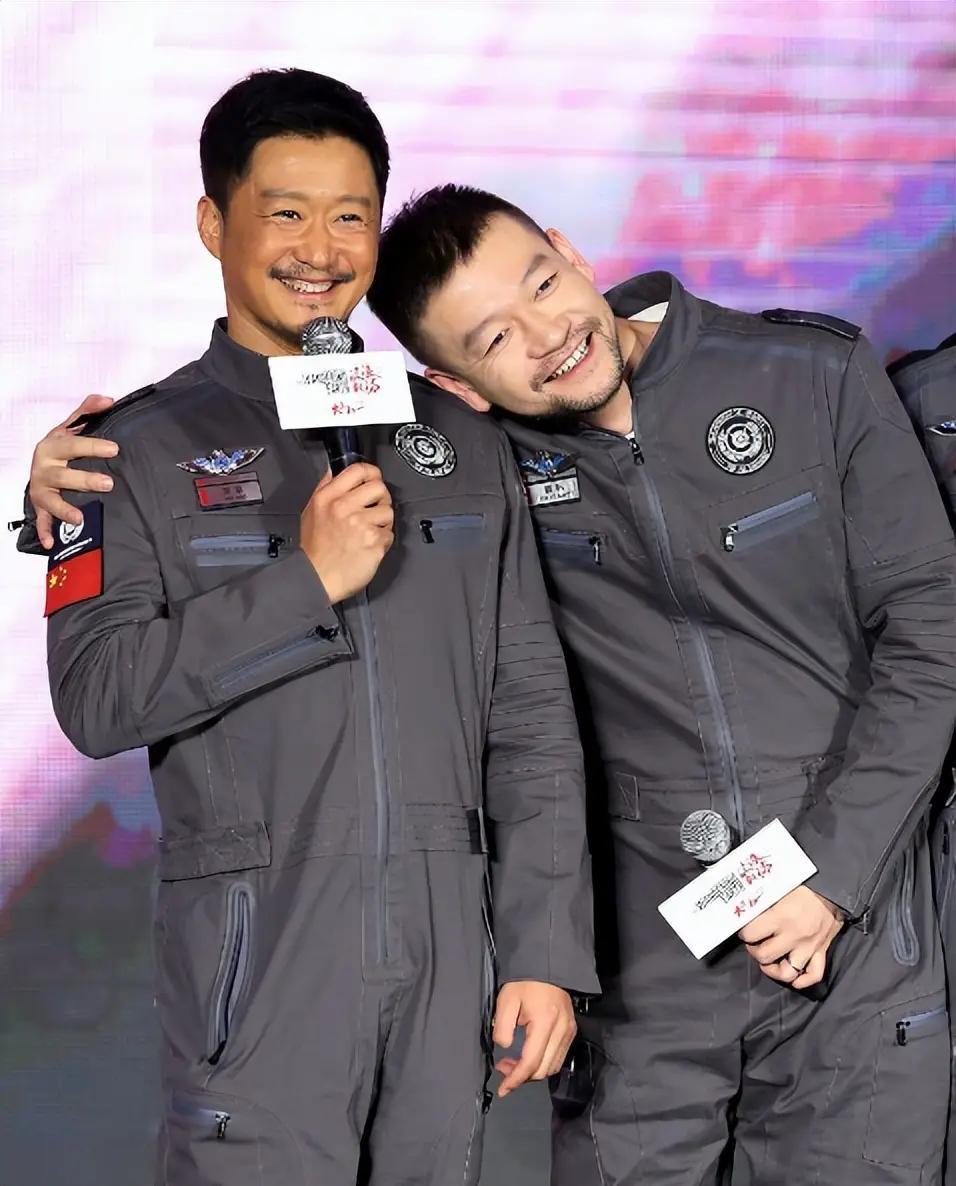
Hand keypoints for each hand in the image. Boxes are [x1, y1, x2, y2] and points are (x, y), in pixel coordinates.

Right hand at [29, 395, 118, 547]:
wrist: (38, 466)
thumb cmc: (59, 448)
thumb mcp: (69, 427)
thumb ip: (87, 411)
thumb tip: (108, 399)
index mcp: (52, 447)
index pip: (73, 445)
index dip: (92, 446)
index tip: (114, 449)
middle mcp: (44, 468)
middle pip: (63, 475)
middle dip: (85, 479)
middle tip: (108, 483)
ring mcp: (41, 489)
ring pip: (52, 500)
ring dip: (65, 509)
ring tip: (80, 517)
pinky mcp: (40, 506)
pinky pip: (41, 520)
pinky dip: (46, 531)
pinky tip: (51, 542)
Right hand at [300, 463, 393, 602]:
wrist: (316, 577)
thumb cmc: (315, 549)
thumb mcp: (311, 511)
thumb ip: (324, 487)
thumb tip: (334, 470)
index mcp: (328, 497)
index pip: (358, 470)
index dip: (371, 472)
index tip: (374, 478)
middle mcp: (344, 507)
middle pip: (379, 487)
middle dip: (381, 497)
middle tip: (375, 508)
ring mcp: (361, 525)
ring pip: (388, 511)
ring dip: (383, 521)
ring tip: (369, 531)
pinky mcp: (374, 542)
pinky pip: (389, 533)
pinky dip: (383, 540)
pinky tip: (369, 546)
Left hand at [492, 981, 575, 1098]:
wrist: (547, 965)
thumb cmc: (525, 981)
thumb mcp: (506, 1000)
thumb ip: (503, 1027)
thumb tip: (505, 1048)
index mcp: (545, 1022)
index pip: (531, 1063)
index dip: (515, 1079)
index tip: (503, 1088)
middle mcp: (561, 1030)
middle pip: (543, 1070)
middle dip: (522, 1077)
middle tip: (503, 1069)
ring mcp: (569, 1031)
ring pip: (552, 1067)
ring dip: (532, 1072)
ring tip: (513, 1063)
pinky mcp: (571, 1030)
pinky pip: (558, 1058)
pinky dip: (543, 1063)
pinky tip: (529, 1056)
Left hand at [738, 885, 843, 989]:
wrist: (833, 888)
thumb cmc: (804, 885)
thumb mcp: (779, 887)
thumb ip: (762, 900)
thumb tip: (744, 906)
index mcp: (781, 917)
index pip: (751, 934)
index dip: (743, 932)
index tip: (744, 929)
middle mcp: (794, 935)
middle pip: (765, 956)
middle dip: (754, 951)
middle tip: (754, 943)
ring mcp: (809, 946)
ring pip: (787, 972)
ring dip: (773, 970)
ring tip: (768, 962)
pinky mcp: (821, 951)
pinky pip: (814, 975)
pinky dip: (803, 980)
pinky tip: (793, 977)